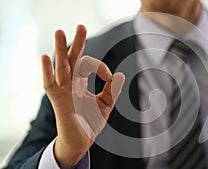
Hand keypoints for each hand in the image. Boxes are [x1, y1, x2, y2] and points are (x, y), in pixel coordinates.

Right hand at [41, 25, 124, 168]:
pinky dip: (47, 72)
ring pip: (61, 67)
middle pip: (72, 59)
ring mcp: (63, 92)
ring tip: (59, 32)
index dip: (100, 67)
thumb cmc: (90, 122)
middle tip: (81, 26)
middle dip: (77, 43)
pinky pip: (50, 85)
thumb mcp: (106, 104)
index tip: (109, 77)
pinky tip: (45, 57)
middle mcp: (70, 84)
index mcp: (80, 82)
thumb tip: (121, 74)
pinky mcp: (58, 102)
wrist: (82, 141)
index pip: (89, 65)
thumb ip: (113, 90)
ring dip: (60, 50)